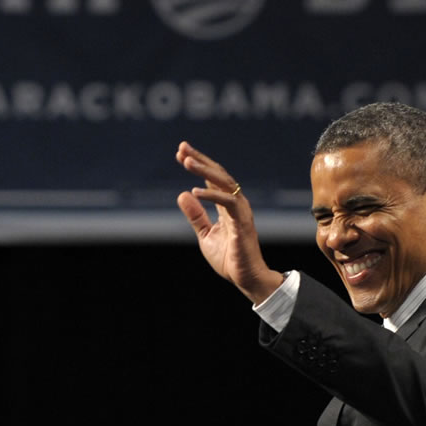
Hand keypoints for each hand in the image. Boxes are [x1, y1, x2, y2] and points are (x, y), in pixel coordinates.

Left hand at [175, 142, 284, 304]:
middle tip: (182, 147)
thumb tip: (183, 194)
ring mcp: (241, 211)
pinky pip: (227, 203)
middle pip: (218, 174)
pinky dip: (211, 195)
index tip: (180, 152)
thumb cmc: (229, 258)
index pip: (212, 178)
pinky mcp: (242, 223)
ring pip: (224, 183)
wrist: (245, 278)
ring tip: (186, 161)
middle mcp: (236, 203)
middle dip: (199, 159)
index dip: (197, 163)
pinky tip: (194, 191)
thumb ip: (196, 215)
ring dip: (204, 170)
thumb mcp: (205, 234)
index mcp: (227, 205)